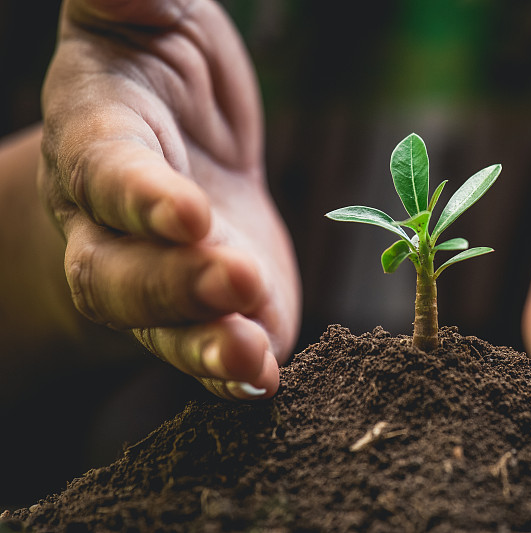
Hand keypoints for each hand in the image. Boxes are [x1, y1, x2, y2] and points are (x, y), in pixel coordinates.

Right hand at [38, 0, 300, 398]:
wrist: (182, 148)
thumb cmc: (166, 76)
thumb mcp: (157, 21)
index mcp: (98, 137)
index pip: (105, 171)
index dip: (140, 196)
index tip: (188, 213)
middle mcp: (110, 223)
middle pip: (117, 271)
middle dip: (173, 283)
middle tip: (238, 279)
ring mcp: (155, 276)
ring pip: (159, 325)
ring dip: (203, 344)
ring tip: (250, 356)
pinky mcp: (202, 310)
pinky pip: (205, 349)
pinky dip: (230, 370)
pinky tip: (262, 380)